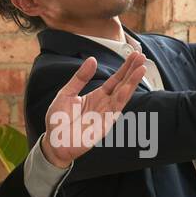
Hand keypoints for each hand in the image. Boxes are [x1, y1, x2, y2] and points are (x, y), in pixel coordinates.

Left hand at [42, 51, 147, 167]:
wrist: (53, 141)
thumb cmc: (58, 119)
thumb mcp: (67, 93)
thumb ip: (80, 78)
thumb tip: (92, 59)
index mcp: (97, 96)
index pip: (115, 80)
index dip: (125, 68)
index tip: (134, 55)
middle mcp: (104, 104)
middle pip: (122, 85)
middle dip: (132, 71)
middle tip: (142, 56)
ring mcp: (106, 115)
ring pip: (122, 96)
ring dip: (132, 83)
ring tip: (141, 69)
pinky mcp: (104, 126)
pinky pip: (113, 111)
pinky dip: (120, 100)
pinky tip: (127, 89)